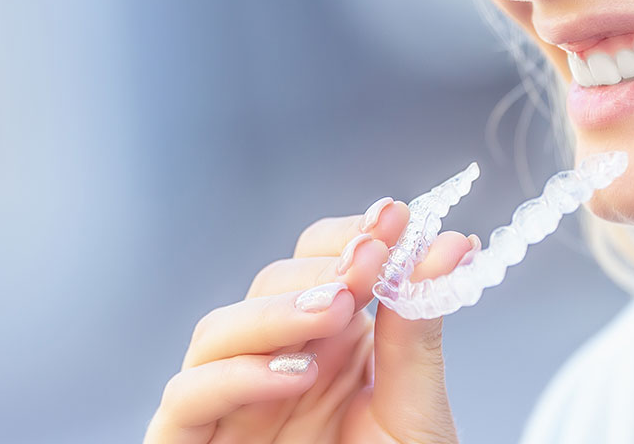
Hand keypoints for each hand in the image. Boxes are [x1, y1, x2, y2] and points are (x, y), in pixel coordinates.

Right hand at [145, 196, 473, 443]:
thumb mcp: (417, 417)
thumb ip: (419, 334)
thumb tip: (446, 243)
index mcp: (328, 351)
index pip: (319, 266)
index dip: (349, 235)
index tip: (396, 217)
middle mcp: (272, 370)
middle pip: (265, 289)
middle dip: (318, 268)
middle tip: (370, 260)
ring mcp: (228, 410)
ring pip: (215, 333)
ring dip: (273, 311)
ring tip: (338, 310)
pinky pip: (186, 399)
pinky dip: (234, 376)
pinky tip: (296, 371)